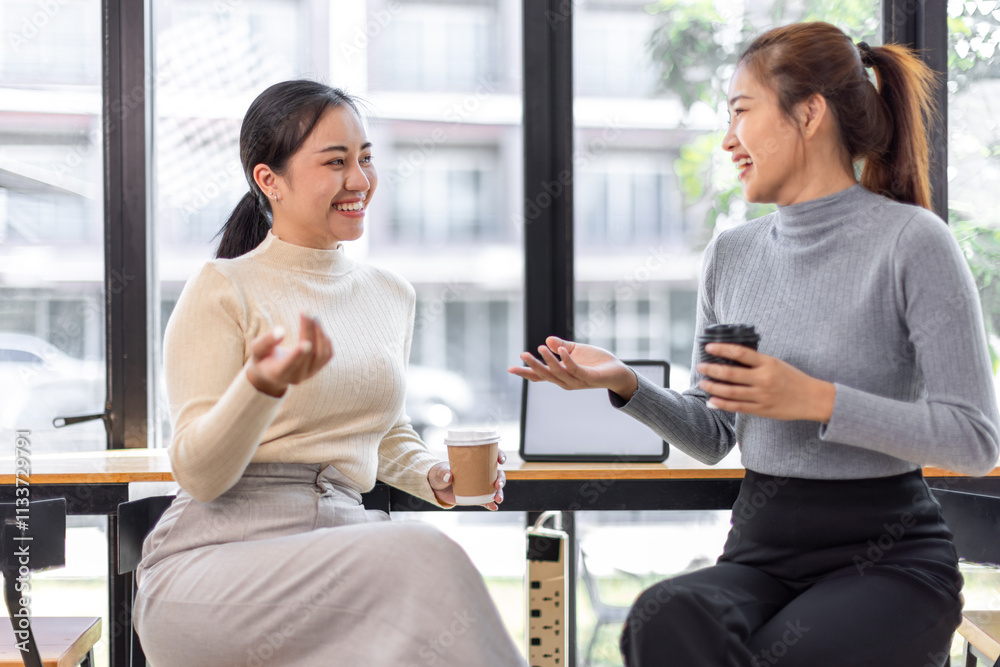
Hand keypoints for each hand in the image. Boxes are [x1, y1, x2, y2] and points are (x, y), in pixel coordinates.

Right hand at [246, 313, 333, 396]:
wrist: (272, 371)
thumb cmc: (262, 356)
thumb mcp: (257, 349)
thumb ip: (266, 341)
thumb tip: (281, 330)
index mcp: (278, 373)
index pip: (289, 365)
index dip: (298, 355)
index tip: (306, 343)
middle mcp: (296, 376)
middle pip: (308, 354)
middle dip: (308, 331)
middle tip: (306, 311)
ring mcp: (309, 373)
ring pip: (321, 354)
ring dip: (319, 333)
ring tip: (314, 317)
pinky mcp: (318, 368)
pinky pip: (328, 354)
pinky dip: (325, 340)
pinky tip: (318, 327)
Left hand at [428, 450, 506, 510]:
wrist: (436, 486)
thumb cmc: (439, 473)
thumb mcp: (440, 471)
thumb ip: (443, 472)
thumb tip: (448, 476)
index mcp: (474, 461)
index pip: (490, 455)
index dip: (499, 455)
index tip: (500, 460)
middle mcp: (480, 472)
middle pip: (497, 473)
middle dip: (501, 479)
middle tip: (498, 484)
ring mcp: (479, 485)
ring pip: (494, 488)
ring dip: (499, 493)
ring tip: (498, 499)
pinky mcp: (476, 496)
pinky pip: (486, 500)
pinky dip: (491, 504)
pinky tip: (494, 507)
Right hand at [507, 336, 637, 397]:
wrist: (618, 371)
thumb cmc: (596, 362)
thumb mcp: (575, 350)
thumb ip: (561, 346)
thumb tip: (547, 339)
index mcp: (561, 375)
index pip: (540, 375)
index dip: (526, 372)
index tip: (510, 369)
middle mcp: (566, 381)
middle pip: (546, 375)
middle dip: (534, 366)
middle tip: (523, 354)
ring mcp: (577, 381)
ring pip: (559, 373)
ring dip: (549, 360)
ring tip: (540, 348)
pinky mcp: (589, 378)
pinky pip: (575, 369)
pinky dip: (567, 360)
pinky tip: (561, 349)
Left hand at [696, 343, 834, 422]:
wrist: (812, 398)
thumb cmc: (793, 378)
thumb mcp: (776, 363)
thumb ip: (756, 362)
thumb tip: (732, 357)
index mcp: (767, 363)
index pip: (740, 353)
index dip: (721, 349)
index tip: (708, 347)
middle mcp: (763, 379)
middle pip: (731, 373)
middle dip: (712, 369)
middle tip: (700, 366)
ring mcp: (761, 395)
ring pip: (730, 392)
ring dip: (713, 387)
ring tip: (702, 383)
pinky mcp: (761, 409)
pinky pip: (737, 407)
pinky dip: (722, 404)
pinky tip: (711, 401)